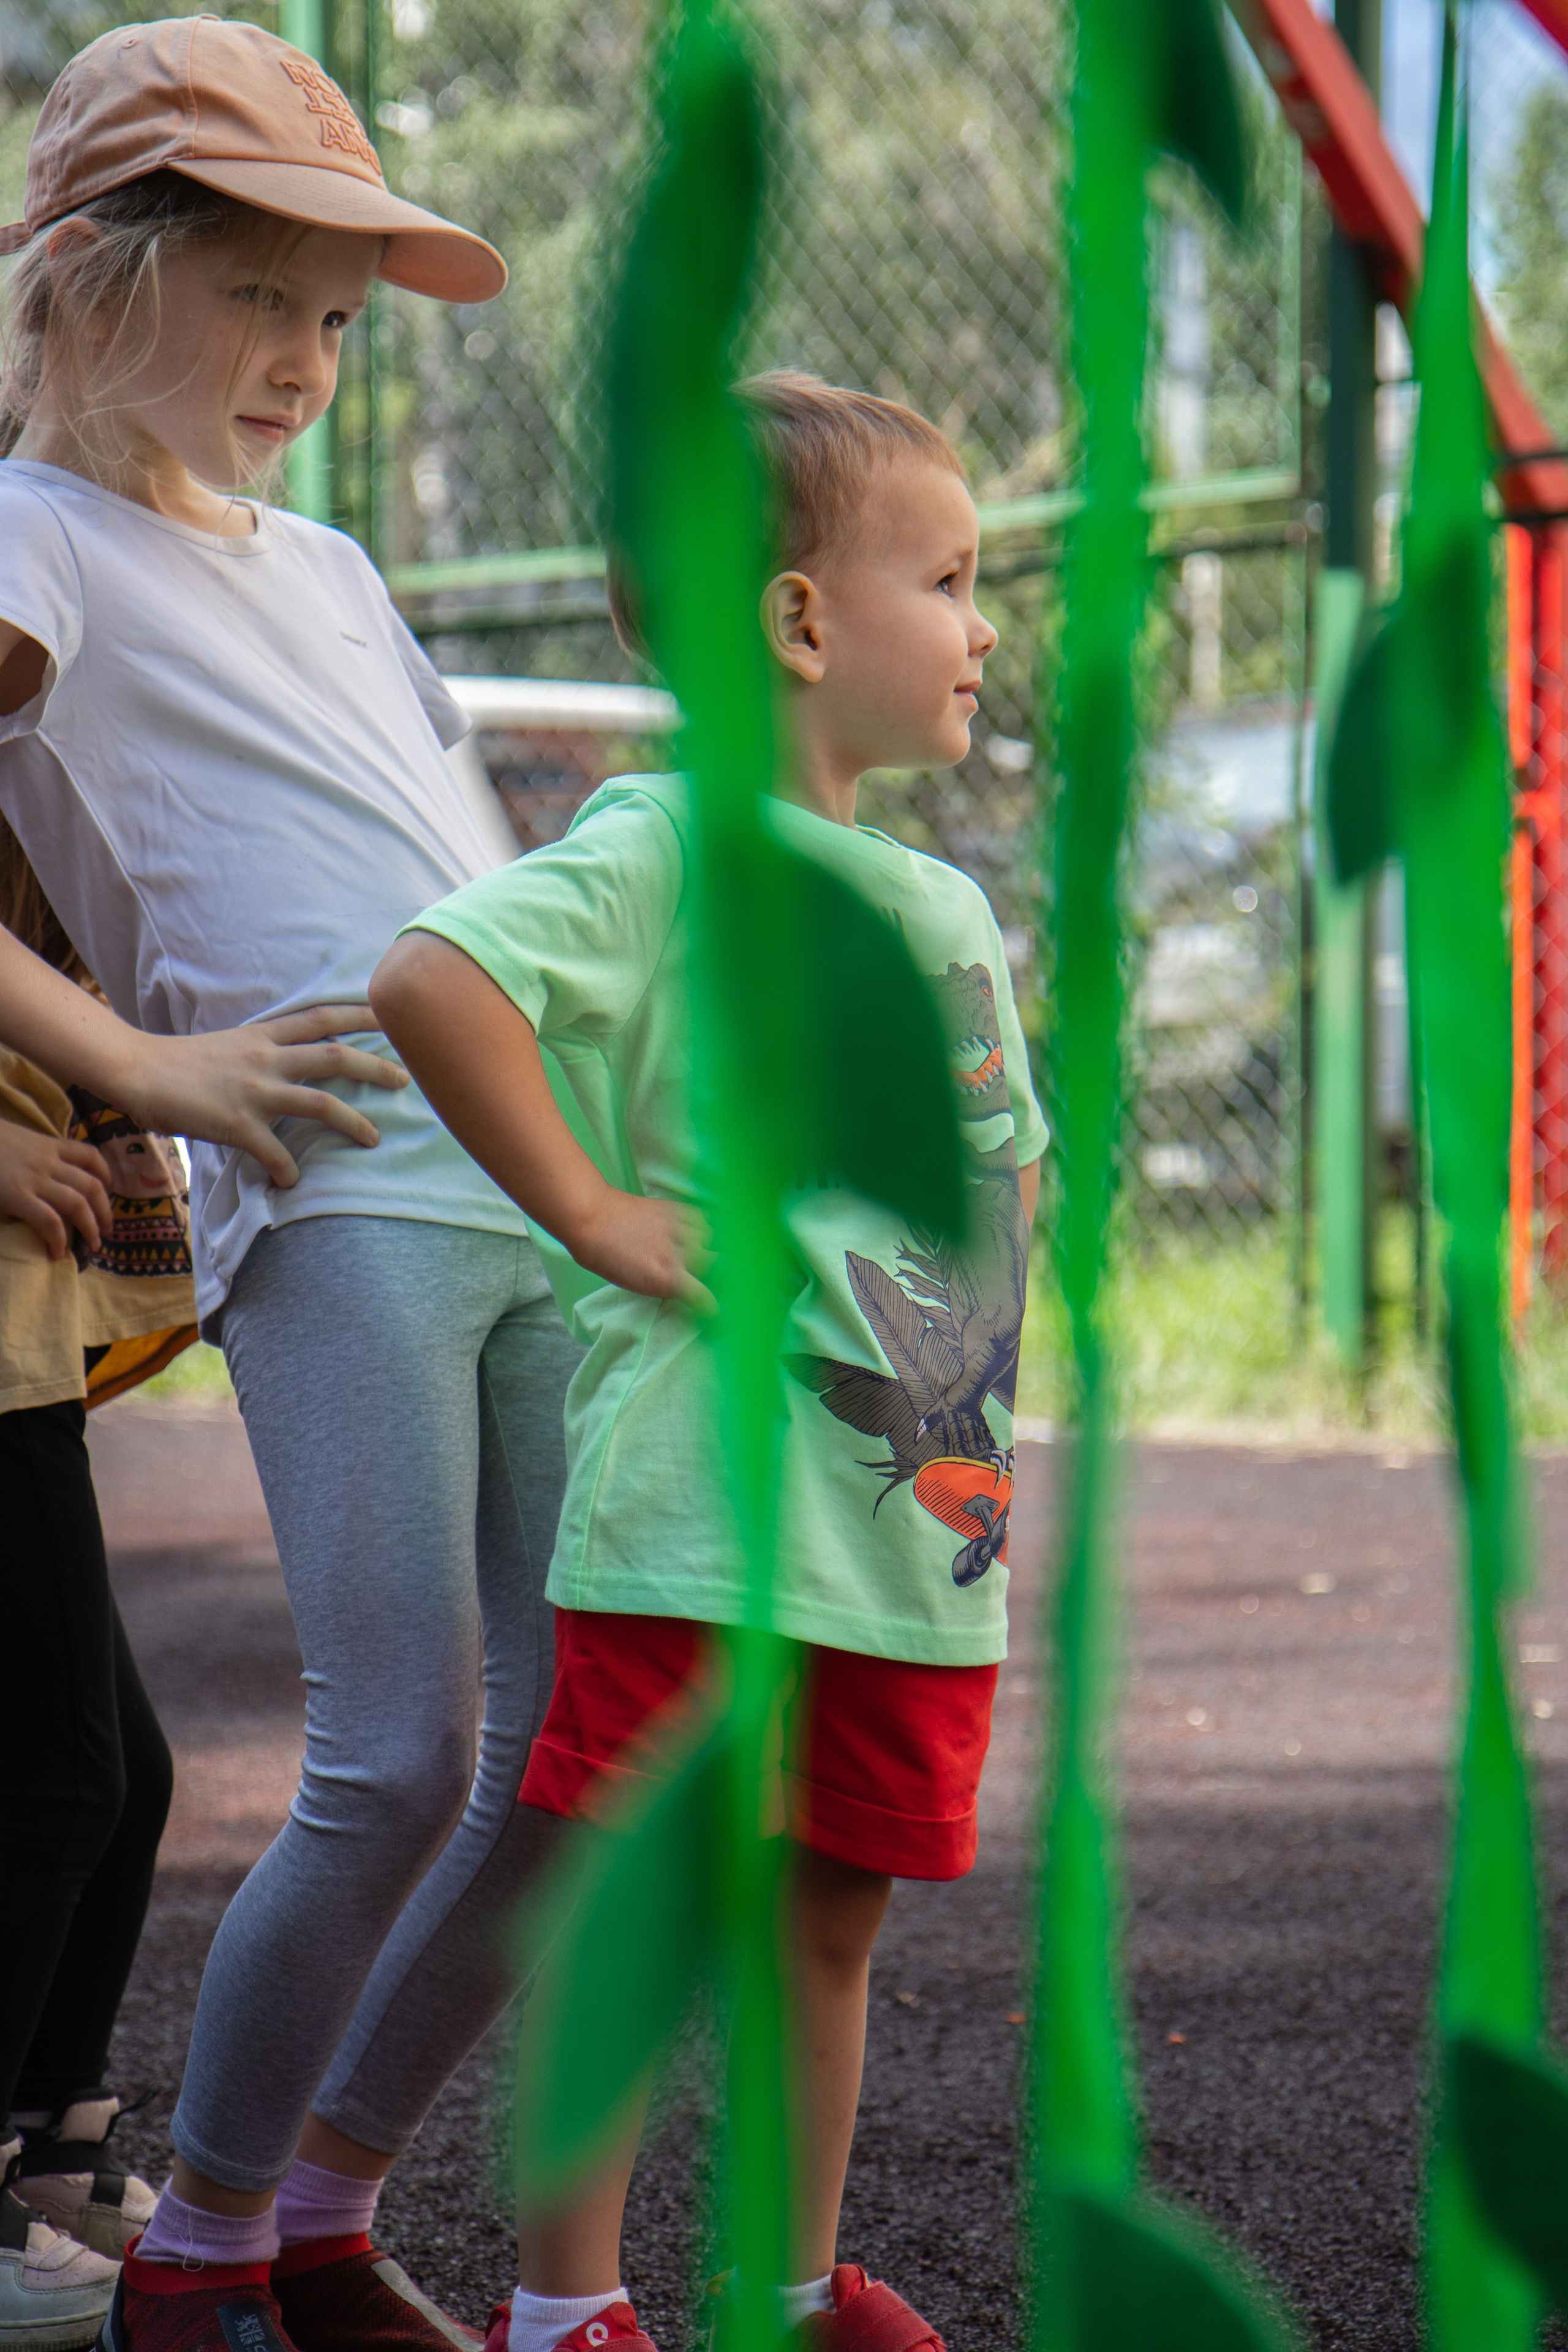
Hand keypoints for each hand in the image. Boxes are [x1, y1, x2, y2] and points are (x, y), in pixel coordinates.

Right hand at [0, 1123, 112, 1258]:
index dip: (106, 1174)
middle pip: (93, 1185)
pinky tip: (57, 1252)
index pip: (89, 1155)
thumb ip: (29, 1153)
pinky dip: (59, 1239)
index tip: (109, 1189)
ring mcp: (35, 1179)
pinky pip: (50, 1221)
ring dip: (92, 1227)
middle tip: (107, 1229)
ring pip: (79, 1204)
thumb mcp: (12, 1138)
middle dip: (106, 1210)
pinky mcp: (18, 1196)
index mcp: (46, 1144)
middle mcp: (48, 1161)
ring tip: (94, 1244)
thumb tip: (37, 1171)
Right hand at [117, 1006, 410, 1187]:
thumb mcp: (231, 1045)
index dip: (360, 1013)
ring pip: (321, 1102)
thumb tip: (292, 1065)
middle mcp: (265, 1058)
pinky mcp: (237, 1123)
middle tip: (406, 1078)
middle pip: (336, 1056)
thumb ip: (264, 1052)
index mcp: (263, 1036)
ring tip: (376, 1138)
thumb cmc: (180, 1061)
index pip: (322, 1017)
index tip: (393, 1014)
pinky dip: (288, 1170)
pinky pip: (275, 1152)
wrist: (137, 1069)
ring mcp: (253, 1090)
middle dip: (376, 1066)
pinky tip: (292, 1182)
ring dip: (354, 1122)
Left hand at [572, 1189, 713, 1311]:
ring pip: (711, 1241)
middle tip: (696, 1273)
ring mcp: (680, 1230)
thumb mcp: (635, 1283)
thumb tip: (684, 1288)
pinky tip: (687, 1231)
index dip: (708, 1306)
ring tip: (690, 1249)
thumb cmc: (605, 1257)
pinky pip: (703, 1220)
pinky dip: (699, 1228)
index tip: (709, 1307)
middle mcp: (677, 1256)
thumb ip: (664, 1286)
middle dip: (709, 1272)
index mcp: (664, 1279)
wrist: (592, 1219)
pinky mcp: (678, 1210)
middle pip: (714, 1266)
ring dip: (704, 1247)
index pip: (703, 1297)